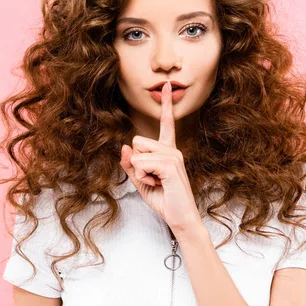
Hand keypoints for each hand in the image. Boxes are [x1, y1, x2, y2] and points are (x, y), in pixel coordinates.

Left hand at [119, 81, 202, 234]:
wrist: (181, 219)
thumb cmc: (164, 200)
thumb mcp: (141, 181)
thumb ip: (131, 165)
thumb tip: (124, 146)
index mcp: (167, 151)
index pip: (166, 124)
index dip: (166, 105)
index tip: (167, 86)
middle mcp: (172, 150)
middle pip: (137, 141)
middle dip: (136, 162)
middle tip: (152, 179)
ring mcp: (173, 156)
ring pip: (137, 152)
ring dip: (139, 172)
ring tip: (156, 183)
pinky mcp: (171, 166)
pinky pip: (141, 163)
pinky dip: (143, 177)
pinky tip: (158, 185)